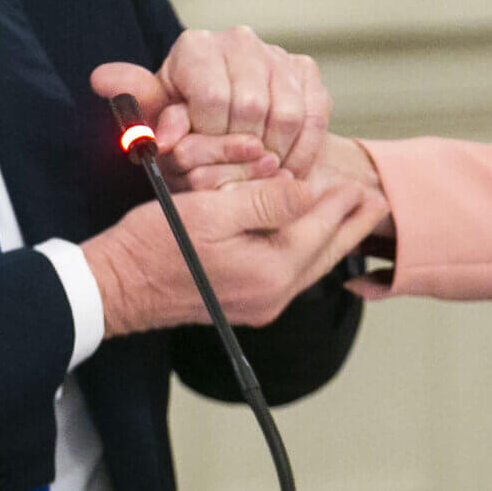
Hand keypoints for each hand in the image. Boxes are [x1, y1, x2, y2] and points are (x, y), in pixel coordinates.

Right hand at [81, 174, 383, 335]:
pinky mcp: (242, 305)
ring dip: (330, 239)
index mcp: (270, 272)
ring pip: (308, 267)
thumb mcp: (211, 209)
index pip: (319, 230)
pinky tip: (307, 239)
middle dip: (350, 226)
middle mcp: (271, 296)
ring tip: (350, 217)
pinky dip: (304, 252)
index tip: (363, 185)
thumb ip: (266, 201)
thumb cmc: (154, 244)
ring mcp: (257, 305)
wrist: (115, 287)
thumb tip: (306, 193)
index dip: (342, 205)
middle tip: (376, 203)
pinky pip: (288, 275)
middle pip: (323, 255)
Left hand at [91, 27, 330, 182]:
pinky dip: (303, 151)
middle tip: (233, 168)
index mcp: (194, 47)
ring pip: (288, 114)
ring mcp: (276, 53)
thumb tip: (102, 79)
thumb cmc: (186, 124)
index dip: (211, 136)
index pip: (213, 95)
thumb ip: (137, 107)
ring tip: (259, 173)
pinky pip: (314, 117)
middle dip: (243, 147)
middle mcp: (238, 40)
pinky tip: (286, 167)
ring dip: (276, 154)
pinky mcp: (306, 70)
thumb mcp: (155, 122)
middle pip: (253, 105)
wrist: (228, 123)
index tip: (205, 151)